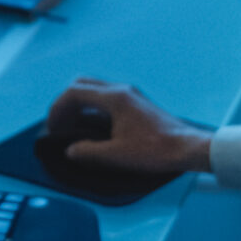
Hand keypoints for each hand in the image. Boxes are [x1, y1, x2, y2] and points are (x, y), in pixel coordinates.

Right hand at [46, 78, 211, 175]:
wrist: (188, 148)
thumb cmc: (155, 150)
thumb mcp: (116, 155)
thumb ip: (88, 151)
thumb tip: (71, 150)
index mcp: (114, 98)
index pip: (74, 92)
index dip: (57, 109)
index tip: (52, 128)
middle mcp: (122, 90)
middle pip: (82, 85)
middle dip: (65, 103)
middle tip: (60, 124)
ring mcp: (131, 95)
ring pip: (95, 90)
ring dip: (79, 105)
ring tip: (73, 128)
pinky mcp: (137, 104)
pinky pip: (106, 98)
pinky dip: (92, 109)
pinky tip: (93, 128)